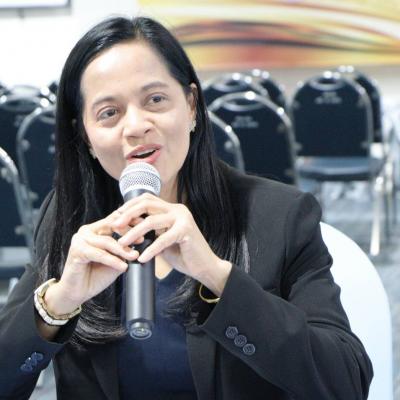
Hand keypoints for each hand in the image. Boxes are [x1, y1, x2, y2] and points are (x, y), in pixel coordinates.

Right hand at [44, 211, 138, 315]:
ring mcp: (80, 240)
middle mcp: (87, 231)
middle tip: (142, 240)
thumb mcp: (115, 259)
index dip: (131, 220)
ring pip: (107, 241)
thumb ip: (125, 249)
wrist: (78, 292)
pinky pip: (99, 254)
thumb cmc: (96, 275)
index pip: (115, 219)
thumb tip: (143, 243)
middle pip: (111, 225)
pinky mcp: (77, 251)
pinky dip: (112, 260)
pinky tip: (123, 267)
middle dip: (128, 232)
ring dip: (123, 250)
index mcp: (96, 229)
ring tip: (134, 256)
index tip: (146, 225)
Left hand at [113, 193, 231, 295]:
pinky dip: (151, 249)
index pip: (146, 200)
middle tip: (114, 226)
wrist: (204, 267)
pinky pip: (163, 239)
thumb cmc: (183, 254)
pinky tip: (142, 258)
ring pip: (151, 221)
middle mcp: (177, 210)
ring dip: (134, 232)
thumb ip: (149, 232)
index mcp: (172, 209)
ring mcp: (183, 219)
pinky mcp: (186, 231)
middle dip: (127, 214)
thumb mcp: (162, 240)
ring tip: (122, 244)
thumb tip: (126, 229)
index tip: (115, 218)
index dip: (129, 206)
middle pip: (147, 204)